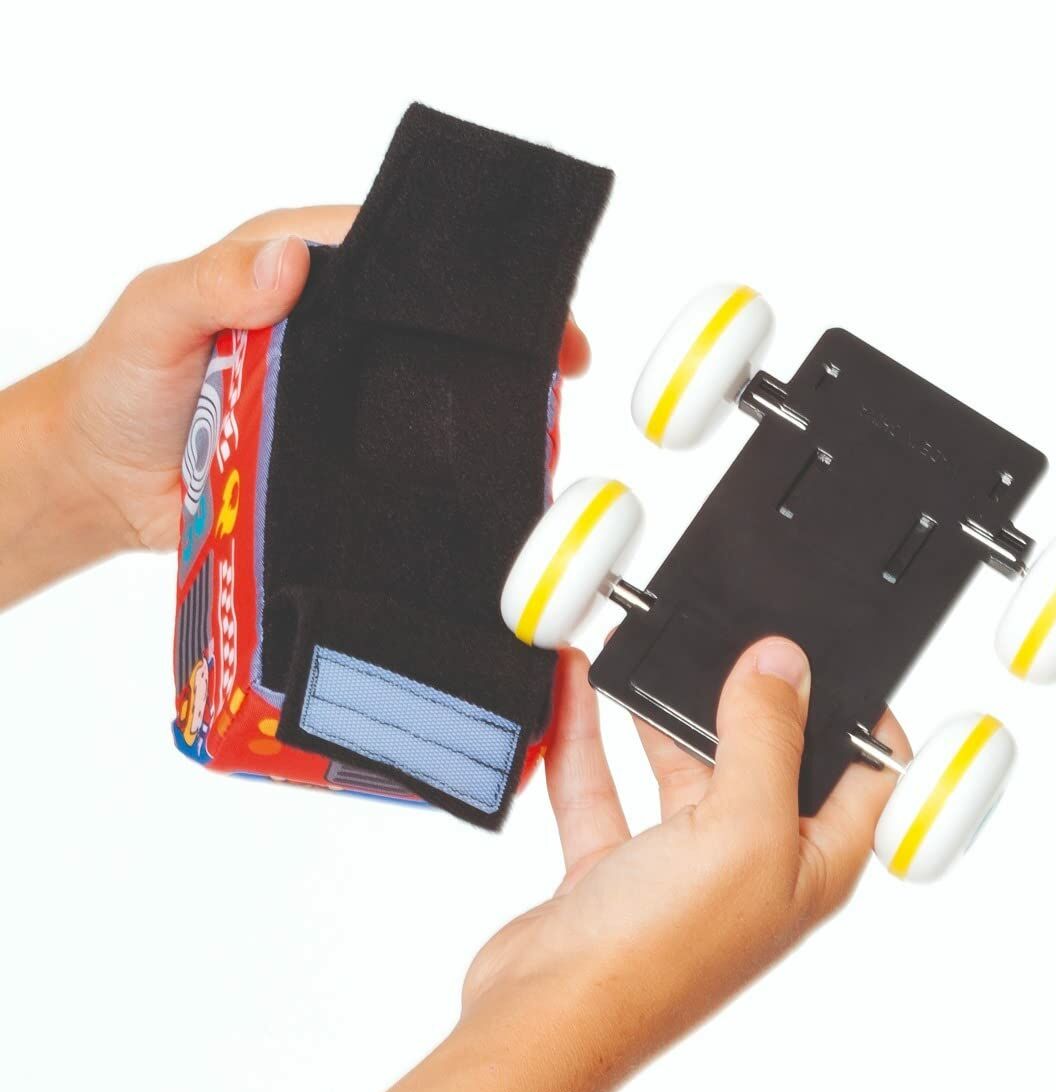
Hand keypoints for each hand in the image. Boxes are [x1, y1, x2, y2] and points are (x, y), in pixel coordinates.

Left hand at [0, 207, 589, 605]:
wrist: (106, 483)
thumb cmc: (122, 382)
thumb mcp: (156, 316)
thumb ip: (212, 285)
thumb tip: (286, 262)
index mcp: (301, 276)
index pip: (398, 257)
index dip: (462, 274)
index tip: (520, 298)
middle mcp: (335, 336)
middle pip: (430, 330)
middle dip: (496, 343)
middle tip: (561, 366)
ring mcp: (343, 402)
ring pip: (427, 398)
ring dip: (480, 410)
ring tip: (538, 428)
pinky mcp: (342, 462)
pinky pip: (401, 463)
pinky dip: (441, 471)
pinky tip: (482, 483)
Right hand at [463, 639, 909, 1057]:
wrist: (543, 1018)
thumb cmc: (658, 960)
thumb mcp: (742, 830)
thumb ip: (768, 740)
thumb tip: (783, 665)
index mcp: (812, 862)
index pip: (867, 776)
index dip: (863, 713)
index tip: (837, 651)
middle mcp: (754, 862)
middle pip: (765, 756)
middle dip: (742, 694)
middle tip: (723, 633)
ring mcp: (682, 864)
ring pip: (679, 764)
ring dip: (657, 711)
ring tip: (643, 649)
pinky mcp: (616, 866)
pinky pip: (607, 782)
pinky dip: (588, 736)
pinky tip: (577, 688)